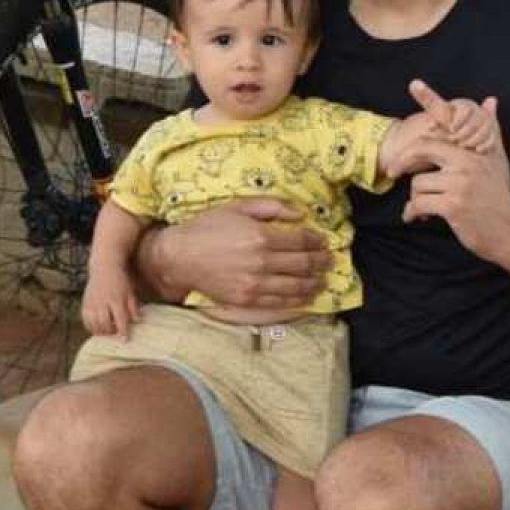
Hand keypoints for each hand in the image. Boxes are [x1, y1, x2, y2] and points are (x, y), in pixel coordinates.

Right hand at [82, 266, 141, 338]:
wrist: (104, 267)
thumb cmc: (121, 281)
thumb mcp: (130, 292)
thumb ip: (133, 307)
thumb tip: (138, 322)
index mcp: (116, 299)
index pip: (119, 319)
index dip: (122, 331)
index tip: (124, 340)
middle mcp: (103, 301)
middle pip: (104, 323)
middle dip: (110, 332)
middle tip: (114, 335)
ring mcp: (92, 302)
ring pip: (93, 322)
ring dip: (100, 331)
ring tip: (106, 333)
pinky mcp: (85, 302)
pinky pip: (85, 318)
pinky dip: (90, 326)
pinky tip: (96, 328)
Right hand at [141, 199, 329, 314]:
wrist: (179, 256)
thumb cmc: (207, 227)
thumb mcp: (237, 206)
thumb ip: (271, 206)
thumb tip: (301, 213)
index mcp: (261, 236)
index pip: (300, 240)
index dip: (316, 241)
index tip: (323, 240)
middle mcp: (261, 262)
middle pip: (303, 264)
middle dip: (321, 262)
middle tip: (329, 260)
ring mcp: (254, 284)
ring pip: (296, 286)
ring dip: (314, 283)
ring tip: (322, 279)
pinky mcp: (246, 300)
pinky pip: (279, 303)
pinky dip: (298, 301)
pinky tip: (306, 297)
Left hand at [400, 103, 509, 267]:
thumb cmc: (500, 196)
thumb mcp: (498, 160)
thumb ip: (491, 130)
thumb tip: (490, 100)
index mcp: (474, 149)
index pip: (447, 121)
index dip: (430, 99)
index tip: (414, 83)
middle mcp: (468, 161)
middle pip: (421, 150)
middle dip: (401, 162)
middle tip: (392, 172)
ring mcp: (461, 183)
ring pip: (417, 183)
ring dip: (415, 198)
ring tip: (424, 207)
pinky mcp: (453, 205)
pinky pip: (418, 203)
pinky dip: (413, 213)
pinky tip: (416, 217)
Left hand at [409, 79, 498, 152]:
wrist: (459, 136)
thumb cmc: (445, 119)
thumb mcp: (437, 110)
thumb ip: (427, 98)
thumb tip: (413, 83)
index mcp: (464, 105)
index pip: (465, 110)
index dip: (458, 120)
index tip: (450, 128)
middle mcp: (478, 112)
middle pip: (474, 123)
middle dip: (463, 134)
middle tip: (453, 140)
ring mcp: (487, 123)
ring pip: (485, 131)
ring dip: (473, 140)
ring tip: (463, 146)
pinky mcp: (493, 135)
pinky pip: (493, 139)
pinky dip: (485, 145)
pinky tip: (477, 150)